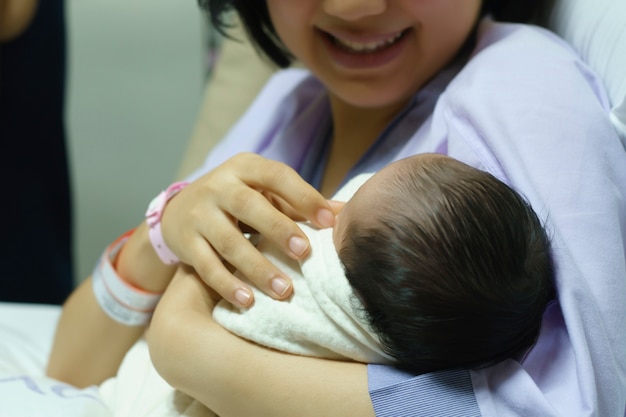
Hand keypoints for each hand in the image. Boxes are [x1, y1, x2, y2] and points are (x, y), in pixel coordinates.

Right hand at [160, 153, 335, 306]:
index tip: (329, 221)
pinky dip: (228, 285)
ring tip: (284, 290)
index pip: (277, 176)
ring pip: (229, 242)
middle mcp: (219, 186)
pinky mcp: (185, 242)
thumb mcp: (263, 192)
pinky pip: (207, 266)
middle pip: (249, 206)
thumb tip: (346, 212)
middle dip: (279, 230)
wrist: (179, 209)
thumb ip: (299, 202)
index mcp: (245, 167)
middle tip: (305, 254)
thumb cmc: (237, 201)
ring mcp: (199, 214)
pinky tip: (248, 301)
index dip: (304, 196)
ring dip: (258, 268)